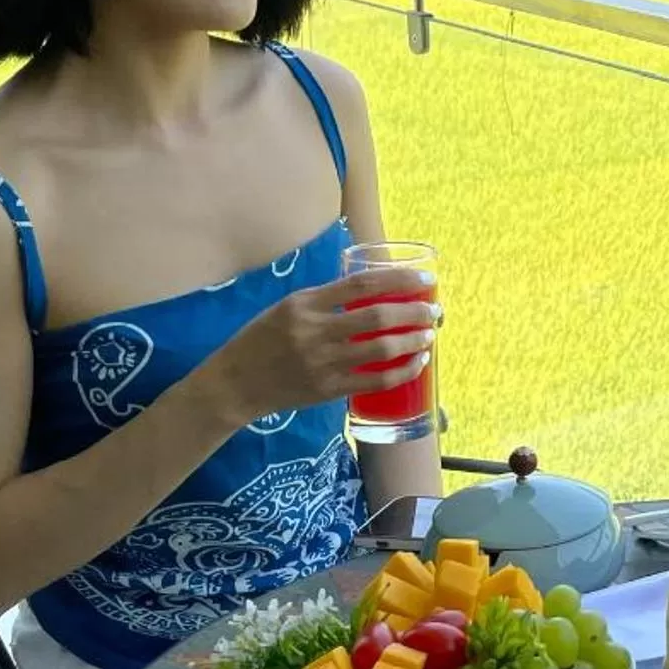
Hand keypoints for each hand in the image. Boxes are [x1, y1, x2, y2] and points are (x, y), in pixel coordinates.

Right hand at [198, 266, 439, 423]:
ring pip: (381, 349)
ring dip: (413, 341)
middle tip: (434, 310)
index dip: (398, 280)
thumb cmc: (261, 340)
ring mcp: (322, 362)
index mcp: (305, 303)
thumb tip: (371, 290)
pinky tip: (416, 364)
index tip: (424, 278)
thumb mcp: (287, 308)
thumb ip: (325, 301)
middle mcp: (314, 331)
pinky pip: (374, 380)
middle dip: (414, 312)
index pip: (362, 284)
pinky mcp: (327, 389)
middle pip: (378, 316)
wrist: (234, 384)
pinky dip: (401, 371)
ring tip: (429, 335)